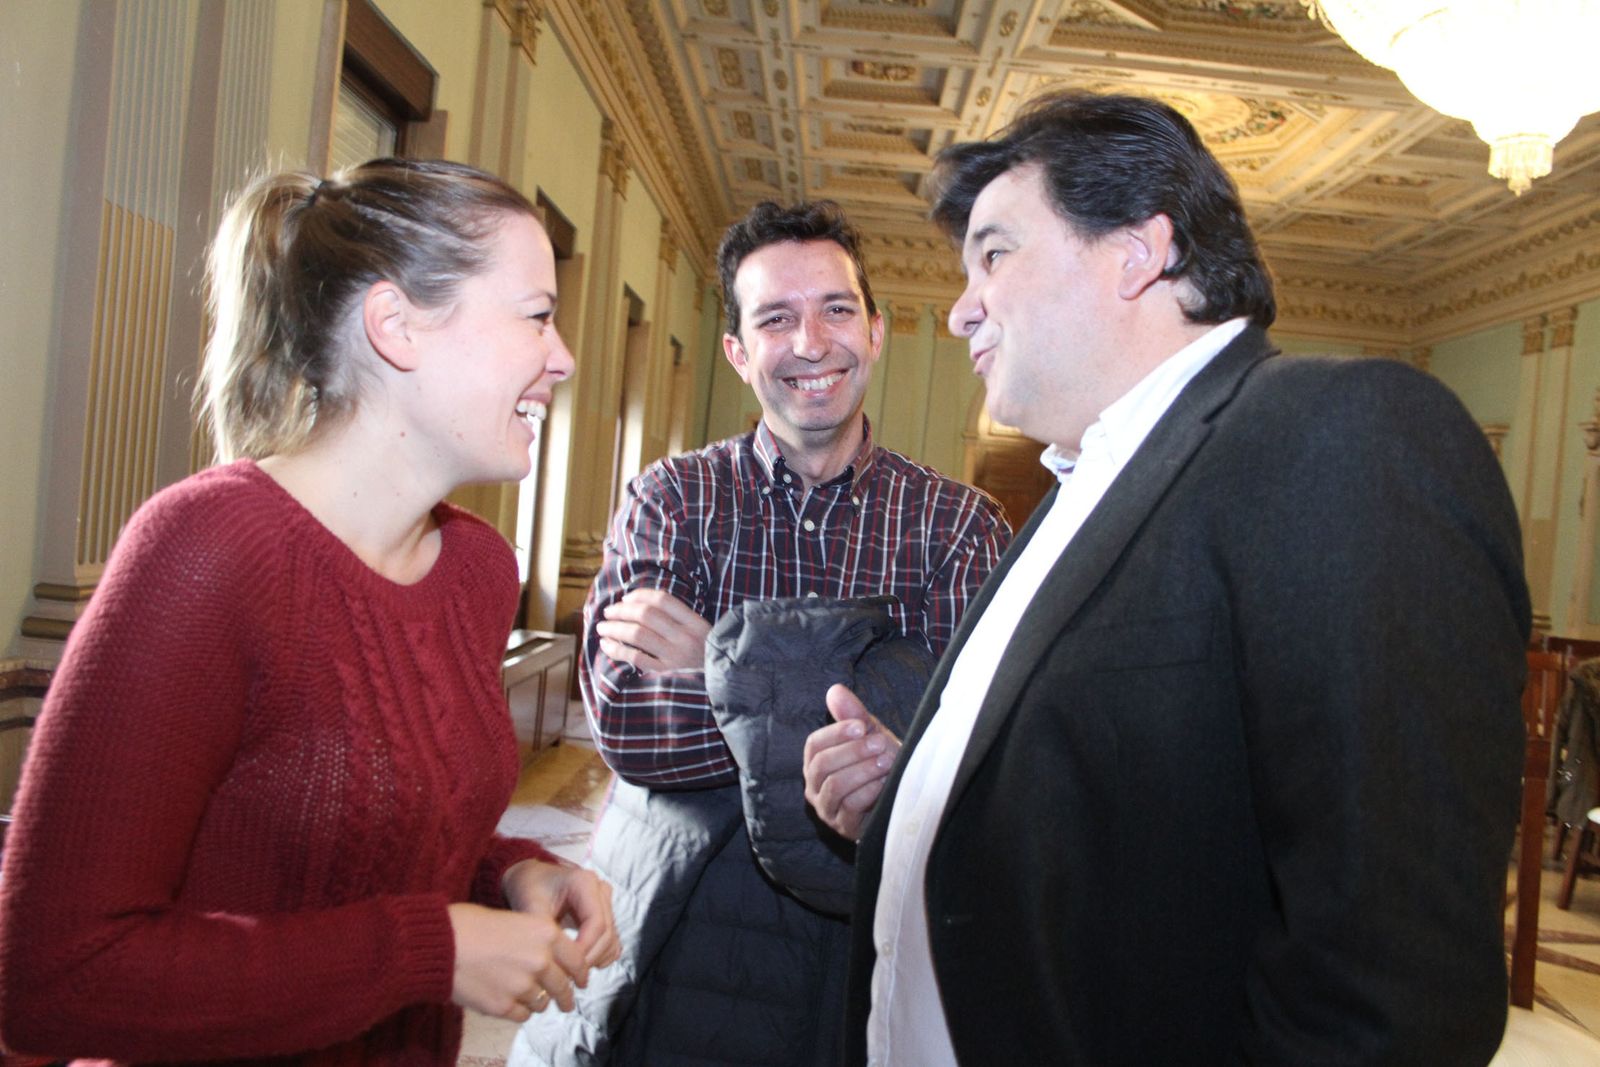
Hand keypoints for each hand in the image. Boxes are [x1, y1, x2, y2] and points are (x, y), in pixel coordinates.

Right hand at [447, 902, 589, 1020]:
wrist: (439, 943)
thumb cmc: (470, 925)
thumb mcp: (514, 919)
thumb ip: (537, 940)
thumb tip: (551, 960)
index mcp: (546, 933)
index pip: (578, 960)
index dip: (581, 973)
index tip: (581, 980)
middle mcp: (540, 959)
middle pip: (564, 986)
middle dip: (566, 996)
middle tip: (566, 1001)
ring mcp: (523, 985)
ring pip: (543, 1002)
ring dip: (539, 1002)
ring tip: (530, 998)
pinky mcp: (504, 1006)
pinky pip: (523, 1015)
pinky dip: (518, 1011)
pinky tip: (509, 1002)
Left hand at [503, 859, 620, 969]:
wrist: (530, 877)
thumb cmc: (529, 886)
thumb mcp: (529, 905)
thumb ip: (541, 929)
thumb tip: (550, 958)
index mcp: (585, 882)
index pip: (597, 923)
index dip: (585, 948)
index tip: (566, 965)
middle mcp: (600, 891)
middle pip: (607, 934)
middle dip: (589, 958)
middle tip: (567, 976)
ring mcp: (605, 903)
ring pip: (612, 940)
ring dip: (595, 960)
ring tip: (570, 972)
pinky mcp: (605, 916)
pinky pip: (611, 942)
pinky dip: (599, 956)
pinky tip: (579, 965)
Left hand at [594, 588, 710, 671]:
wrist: (725, 683)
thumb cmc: (707, 655)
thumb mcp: (701, 632)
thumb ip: (678, 619)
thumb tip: (638, 604)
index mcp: (695, 622)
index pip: (662, 600)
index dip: (639, 595)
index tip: (625, 598)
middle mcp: (685, 637)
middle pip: (646, 615)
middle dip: (621, 611)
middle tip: (608, 612)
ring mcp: (675, 657)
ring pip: (637, 634)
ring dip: (614, 628)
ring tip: (602, 628)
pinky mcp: (666, 675)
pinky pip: (635, 658)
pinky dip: (617, 650)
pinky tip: (606, 645)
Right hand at [803, 684, 900, 841]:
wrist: (900, 797)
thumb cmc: (880, 763)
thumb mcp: (869, 736)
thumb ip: (852, 715)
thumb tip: (835, 690)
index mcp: (816, 763)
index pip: (814, 745)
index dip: (837, 733)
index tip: (862, 726)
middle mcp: (815, 787)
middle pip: (822, 765)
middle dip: (853, 752)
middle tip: (880, 744)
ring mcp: (828, 809)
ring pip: (835, 786)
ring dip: (863, 771)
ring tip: (886, 762)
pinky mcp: (844, 827)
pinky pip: (850, 807)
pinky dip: (869, 791)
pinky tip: (884, 783)